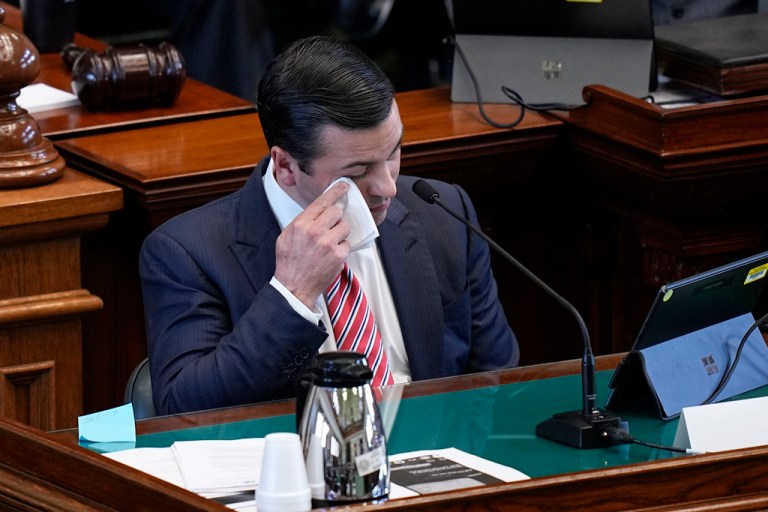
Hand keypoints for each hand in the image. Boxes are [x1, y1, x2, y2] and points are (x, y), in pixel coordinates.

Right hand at [274, 181, 350, 307]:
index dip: (335, 192)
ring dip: (339, 233)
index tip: (344, 186)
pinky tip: (331, 255)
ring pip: (344, 226)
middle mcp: (315, 231)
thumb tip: (317, 211)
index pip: (322, 202)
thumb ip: (302, 222)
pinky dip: (341, 248)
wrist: (294, 286)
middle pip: (337, 212)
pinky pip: (347, 243)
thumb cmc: (289, 262)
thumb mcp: (286, 236)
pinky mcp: (339, 255)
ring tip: (329, 243)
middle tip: (329, 227)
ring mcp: (329, 243)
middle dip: (335, 218)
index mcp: (301, 224)